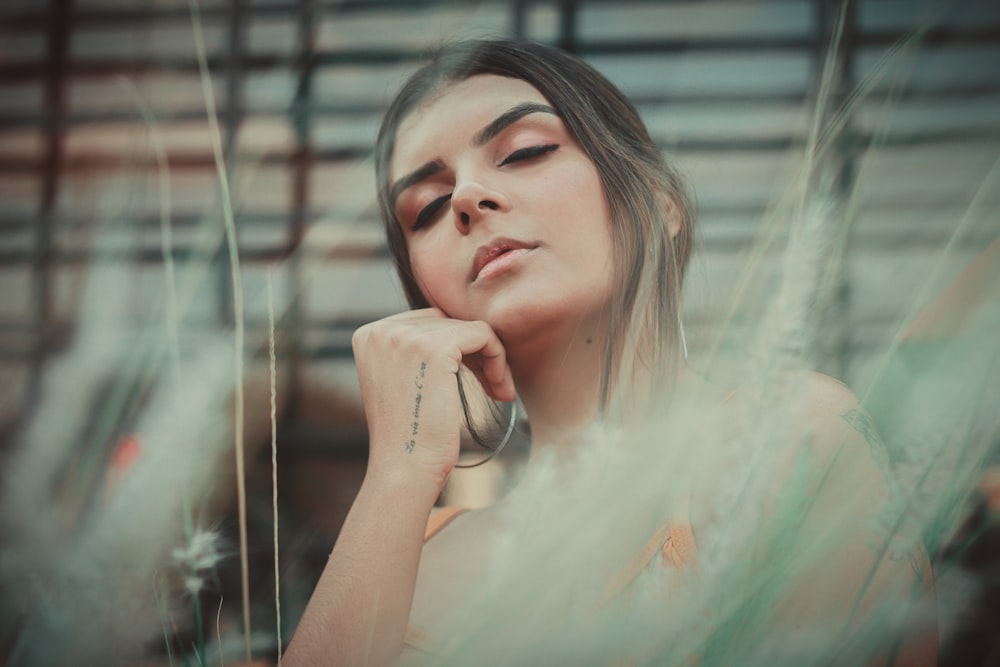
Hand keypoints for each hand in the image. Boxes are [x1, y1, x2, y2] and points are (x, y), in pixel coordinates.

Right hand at [351, 308, 514, 490]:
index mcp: (369, 335)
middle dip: (474, 351)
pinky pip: (483, 334)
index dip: (457, 348)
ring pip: (468, 327)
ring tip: (497, 390)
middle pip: (448, 321)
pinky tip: (499, 387)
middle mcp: (382, 330)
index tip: (474, 377)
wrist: (405, 468)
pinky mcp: (435, 348)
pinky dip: (498, 357)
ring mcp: (405, 336)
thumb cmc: (410, 435)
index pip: (427, 321)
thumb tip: (457, 328)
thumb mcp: (400, 381)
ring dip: (490, 358)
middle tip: (491, 385)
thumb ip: (415, 350)